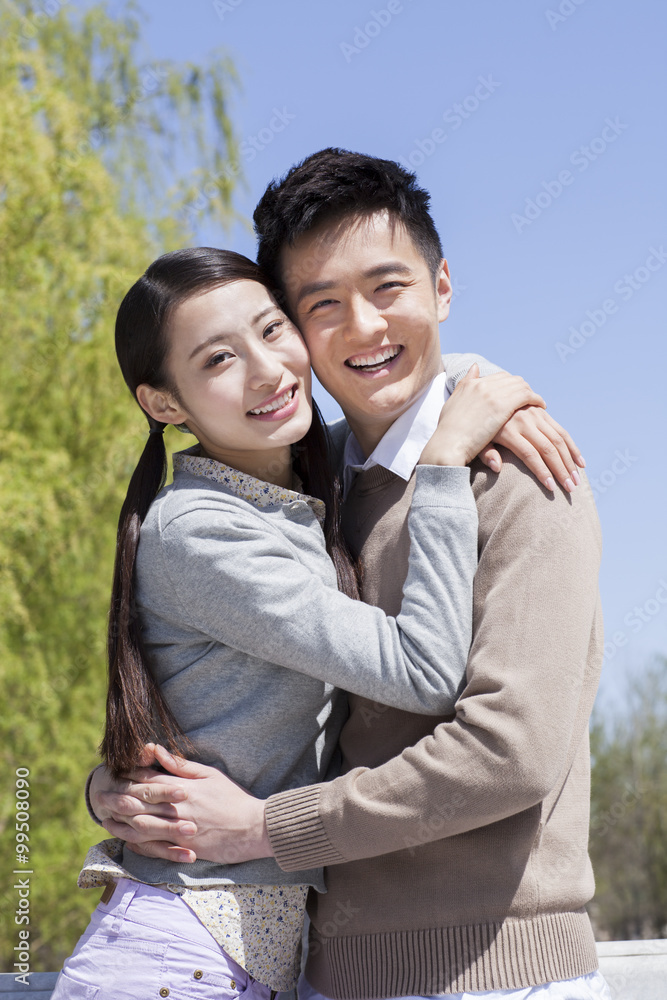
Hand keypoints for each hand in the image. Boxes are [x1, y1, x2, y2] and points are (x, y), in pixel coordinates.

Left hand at [92, 745, 271, 865]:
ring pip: (141, 826)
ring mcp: (179, 830)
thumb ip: (182, 765)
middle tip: (99, 795)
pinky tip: (126, 841)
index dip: (129, 776)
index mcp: (183, 787)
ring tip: (104, 818)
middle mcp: (177, 808)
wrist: (253, 828)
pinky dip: (137, 844)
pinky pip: (154, 848)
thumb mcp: (210, 774)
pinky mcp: (183, 848)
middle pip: (139, 802)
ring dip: (120, 822)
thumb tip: (158, 751)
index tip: (114, 773)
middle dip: (117, 798)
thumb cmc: (233, 798)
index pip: (149, 779)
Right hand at [419, 365, 544, 467]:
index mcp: (470, 385)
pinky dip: (536, 399)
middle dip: (523, 388)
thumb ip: (464, 385)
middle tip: (531, 399)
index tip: (517, 394)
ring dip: (532, 394)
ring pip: (521, 386)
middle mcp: (482, 385)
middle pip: (511, 379)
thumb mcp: (453, 404)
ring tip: (539, 404)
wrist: (447, 445)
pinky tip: (542, 408)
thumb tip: (475, 367)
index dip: (510, 385)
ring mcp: (492, 393)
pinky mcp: (502, 406)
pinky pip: (526, 395)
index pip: (498, 377)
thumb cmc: (447, 433)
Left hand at [477, 406, 585, 492]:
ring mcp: (534, 415)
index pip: (529, 454)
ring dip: (570, 461)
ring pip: (558, 440)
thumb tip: (497, 467)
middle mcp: (524, 421)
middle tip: (570, 489)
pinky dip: (572, 447)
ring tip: (576, 481)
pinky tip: (580, 462)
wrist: (481, 400)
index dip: (542, 472)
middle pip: (548, 448)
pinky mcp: (541, 413)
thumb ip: (486, 454)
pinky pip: (561, 430)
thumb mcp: (475, 441)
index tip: (552, 489)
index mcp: (507, 430)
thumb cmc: (475, 430)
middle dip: (561, 470)